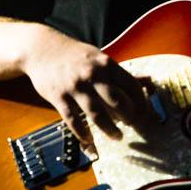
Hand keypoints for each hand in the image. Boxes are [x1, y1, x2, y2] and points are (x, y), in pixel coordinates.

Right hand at [20, 26, 149, 149]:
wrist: (42, 49)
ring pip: (96, 113)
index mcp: (106, 64)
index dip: (140, 101)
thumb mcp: (100, 59)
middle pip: (116, 100)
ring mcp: (75, 86)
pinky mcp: (59, 97)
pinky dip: (82, 132)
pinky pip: (73, 119)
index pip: (131, 85)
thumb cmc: (77, 56)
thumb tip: (148, 82)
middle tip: (132, 125)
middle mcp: (92, 75)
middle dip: (128, 116)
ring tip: (117, 136)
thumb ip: (121, 74)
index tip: (145, 112)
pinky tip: (89, 139)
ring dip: (108, 128)